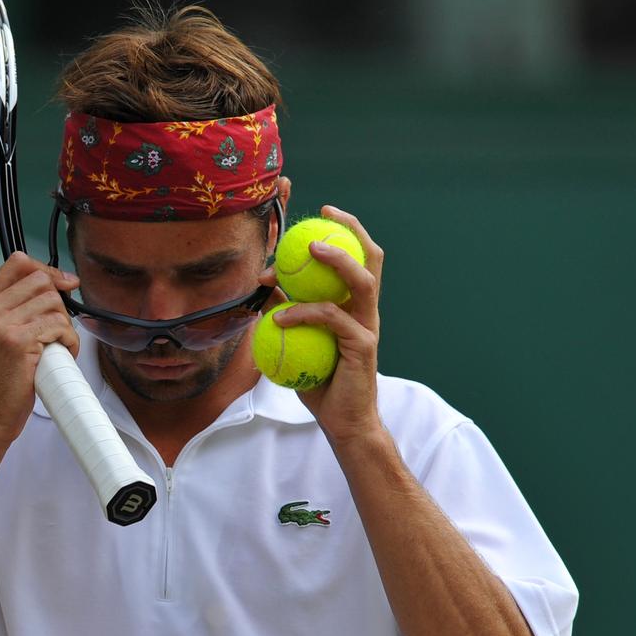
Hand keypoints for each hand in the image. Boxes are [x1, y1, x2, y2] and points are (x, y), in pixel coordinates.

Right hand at [0, 252, 80, 447]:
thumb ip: (11, 312)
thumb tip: (50, 290)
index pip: (17, 263)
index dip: (47, 270)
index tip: (64, 283)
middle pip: (40, 281)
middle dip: (60, 302)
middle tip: (60, 327)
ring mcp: (2, 325)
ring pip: (53, 303)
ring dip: (65, 325)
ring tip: (58, 346)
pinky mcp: (19, 342)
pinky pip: (59, 326)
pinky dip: (69, 341)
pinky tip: (61, 355)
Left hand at [264, 203, 385, 447]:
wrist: (344, 424)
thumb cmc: (320, 384)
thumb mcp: (297, 342)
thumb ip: (286, 312)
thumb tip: (265, 285)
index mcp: (355, 308)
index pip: (358, 260)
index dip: (346, 232)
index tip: (324, 212)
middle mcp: (367, 312)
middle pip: (371, 259)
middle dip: (352, 230)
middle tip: (325, 215)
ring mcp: (368, 328)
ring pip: (362, 282)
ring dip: (337, 260)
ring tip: (310, 249)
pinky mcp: (362, 347)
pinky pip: (331, 319)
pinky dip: (303, 312)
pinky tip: (279, 314)